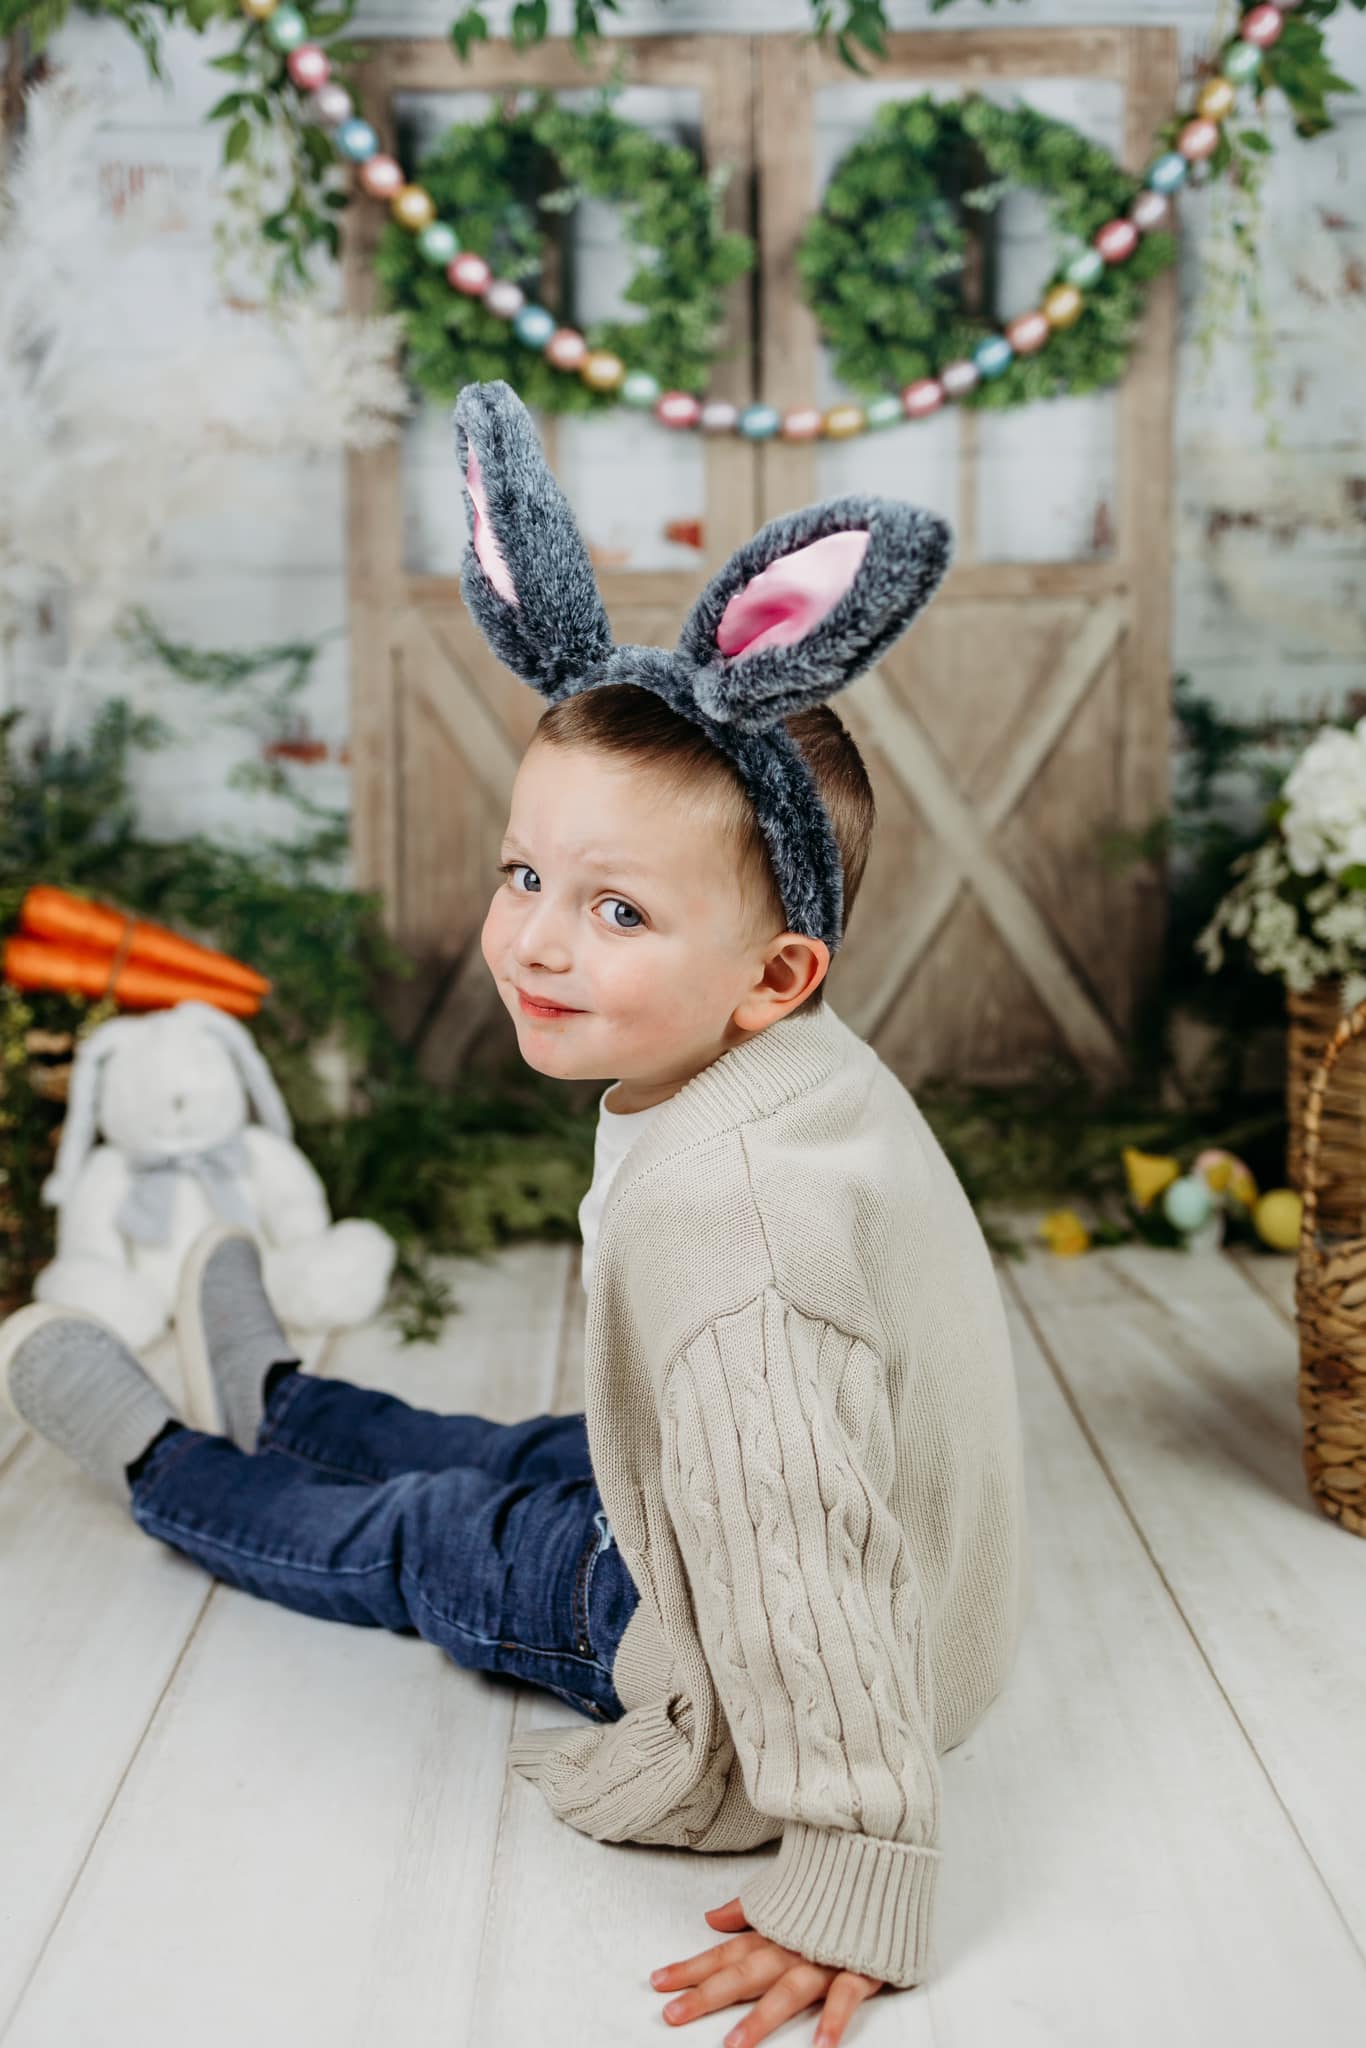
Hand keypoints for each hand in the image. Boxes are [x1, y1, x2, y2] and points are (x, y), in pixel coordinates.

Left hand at [649, 1896, 883, 2047]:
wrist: (883, 1858)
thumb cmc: (831, 1885)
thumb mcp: (785, 1894)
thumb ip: (747, 1910)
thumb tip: (710, 1919)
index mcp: (773, 1930)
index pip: (725, 1952)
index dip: (691, 1968)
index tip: (657, 1983)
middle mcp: (792, 1945)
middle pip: (744, 1973)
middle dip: (707, 1995)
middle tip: (672, 2015)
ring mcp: (825, 1957)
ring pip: (788, 1989)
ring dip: (760, 2018)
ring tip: (733, 2045)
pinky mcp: (861, 1965)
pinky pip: (847, 1995)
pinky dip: (834, 2019)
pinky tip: (819, 2046)